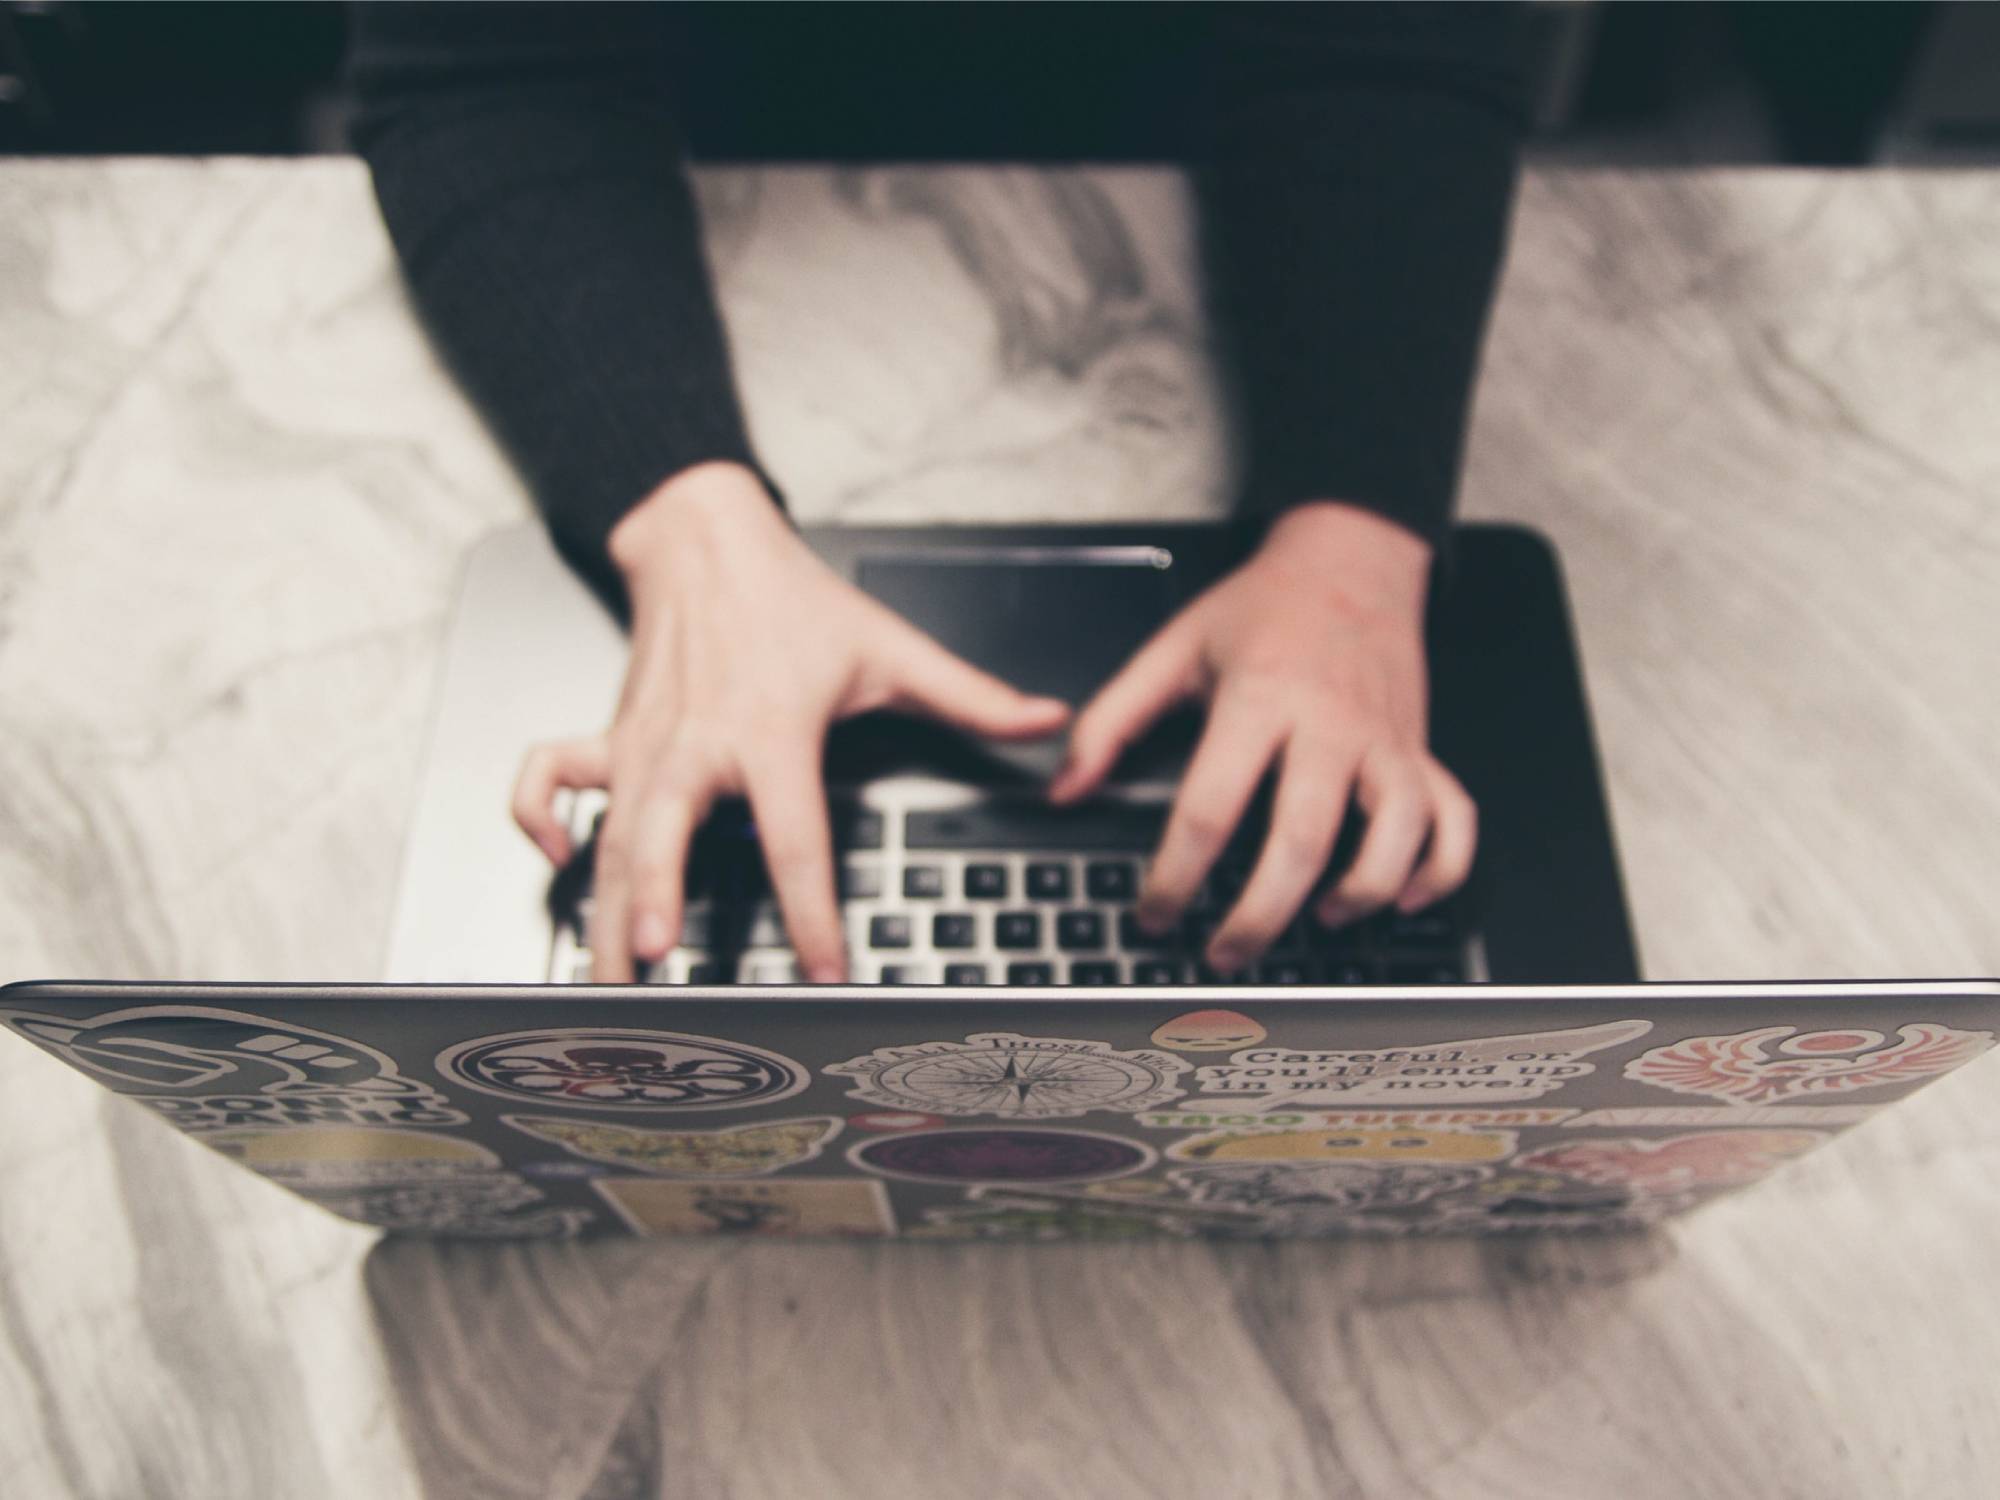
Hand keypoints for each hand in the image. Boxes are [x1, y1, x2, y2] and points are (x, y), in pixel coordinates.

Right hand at [511, 462, 1069, 981]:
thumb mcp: (888, 645)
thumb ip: (971, 695)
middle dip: (651, 899)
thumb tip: (1047, 722)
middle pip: (665, 833)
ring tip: (600, 972)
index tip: (822, 968)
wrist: (704, 536)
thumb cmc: (790, 600)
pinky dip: (537, 817)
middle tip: (651, 962)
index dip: (810, 910)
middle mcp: (696, 742)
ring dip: (598, 901)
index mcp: (769, 730)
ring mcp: (642, 743)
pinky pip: (550, 780)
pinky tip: (554, 861)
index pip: (794, 838)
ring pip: (607, 831)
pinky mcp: (609, 735)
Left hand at [1050, 502, 1476, 970]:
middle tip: (1225, 953)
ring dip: (1359, 893)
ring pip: (1395, 834)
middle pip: (1302, 840)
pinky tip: (1401, 898)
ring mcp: (1387, 740)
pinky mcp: (1423, 750)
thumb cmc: (1263, 607)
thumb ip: (1112, 720)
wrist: (1352, 555)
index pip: (1211, 808)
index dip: (1175, 877)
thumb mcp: (1174, 649)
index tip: (1154, 914)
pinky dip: (1438, 869)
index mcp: (1261, 698)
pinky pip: (1453, 820)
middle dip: (1260, 915)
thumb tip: (1065, 788)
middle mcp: (1331, 724)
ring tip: (1319, 922)